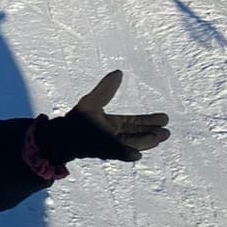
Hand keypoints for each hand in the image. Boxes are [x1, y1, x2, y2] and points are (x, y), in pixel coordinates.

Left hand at [39, 70, 169, 165]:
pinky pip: (116, 153)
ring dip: (145, 142)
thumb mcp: (92, 101)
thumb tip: (119, 72)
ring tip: (158, 138)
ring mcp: (109, 146)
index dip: (149, 121)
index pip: (135, 123)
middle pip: (137, 135)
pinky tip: (136, 155)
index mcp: (114, 125)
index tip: (165, 118)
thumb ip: (106, 89)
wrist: (58, 136)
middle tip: (167, 132)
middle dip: (152, 133)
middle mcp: (114, 136)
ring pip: (131, 144)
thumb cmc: (75, 121)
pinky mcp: (101, 152)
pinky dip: (126, 154)